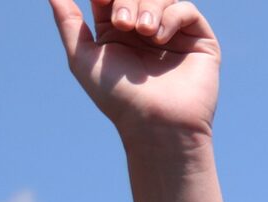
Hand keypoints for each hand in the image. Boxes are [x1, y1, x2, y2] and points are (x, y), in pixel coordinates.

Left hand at [47, 0, 221, 142]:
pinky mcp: (200, 41)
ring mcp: (174, 34)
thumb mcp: (82, 57)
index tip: (101, 1)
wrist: (156, 124)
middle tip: (123, 25)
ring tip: (143, 31)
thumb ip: (68, 21)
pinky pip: (186, 10)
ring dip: (148, 6)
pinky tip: (160, 38)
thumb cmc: (119, 97)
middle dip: (125, 0)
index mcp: (118, 30)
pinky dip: (171, 16)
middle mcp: (146, 29)